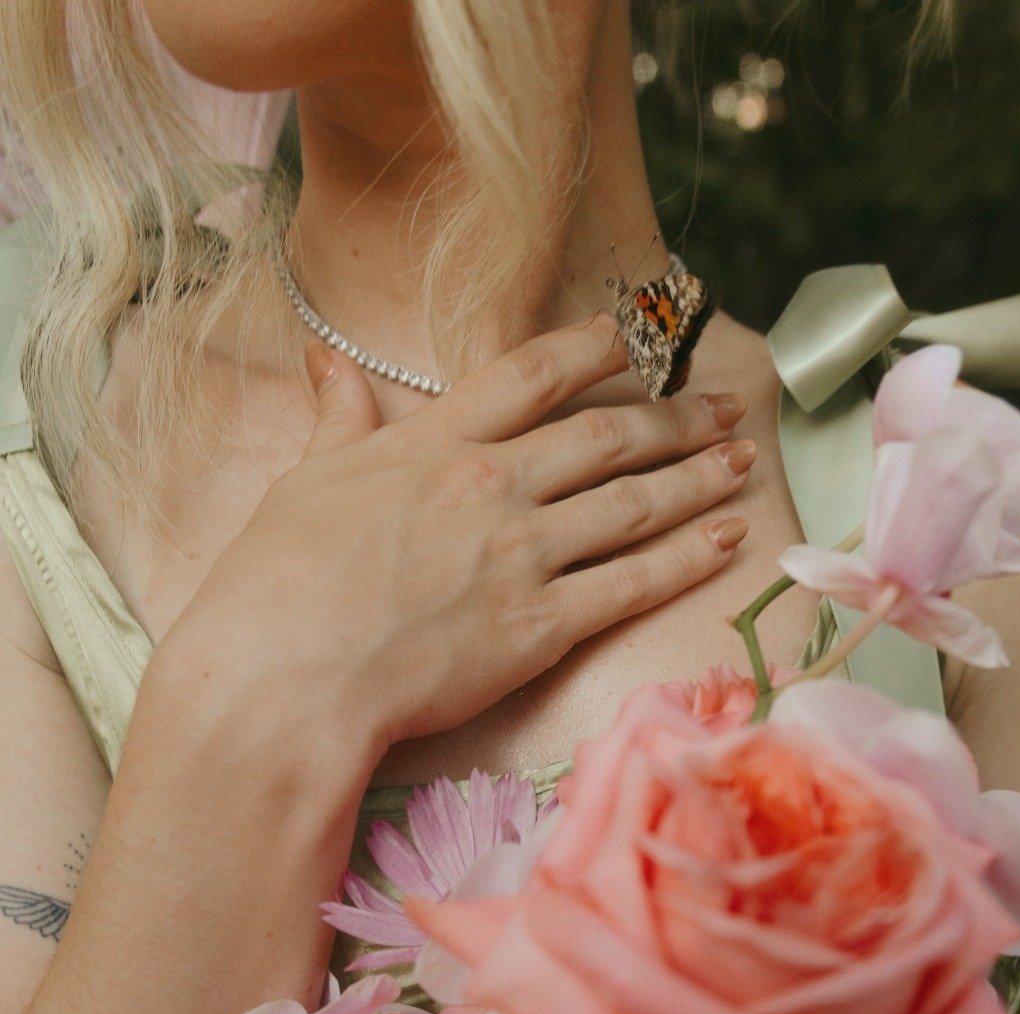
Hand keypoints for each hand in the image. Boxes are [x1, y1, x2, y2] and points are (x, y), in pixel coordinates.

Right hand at [162, 313, 753, 767]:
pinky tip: (727, 539)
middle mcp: (490, 486)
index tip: (637, 328)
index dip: (592, 347)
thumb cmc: (275, 586)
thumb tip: (327, 361)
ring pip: (632, 503)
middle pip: (604, 436)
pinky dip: (686, 559)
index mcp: (433, 444)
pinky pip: (632, 584)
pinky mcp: (540, 627)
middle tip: (726, 403)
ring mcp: (521, 555)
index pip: (529, 376)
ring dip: (696, 477)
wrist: (287, 677)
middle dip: (674, 415)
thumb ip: (337, 421)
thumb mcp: (301, 482)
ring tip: (743, 461)